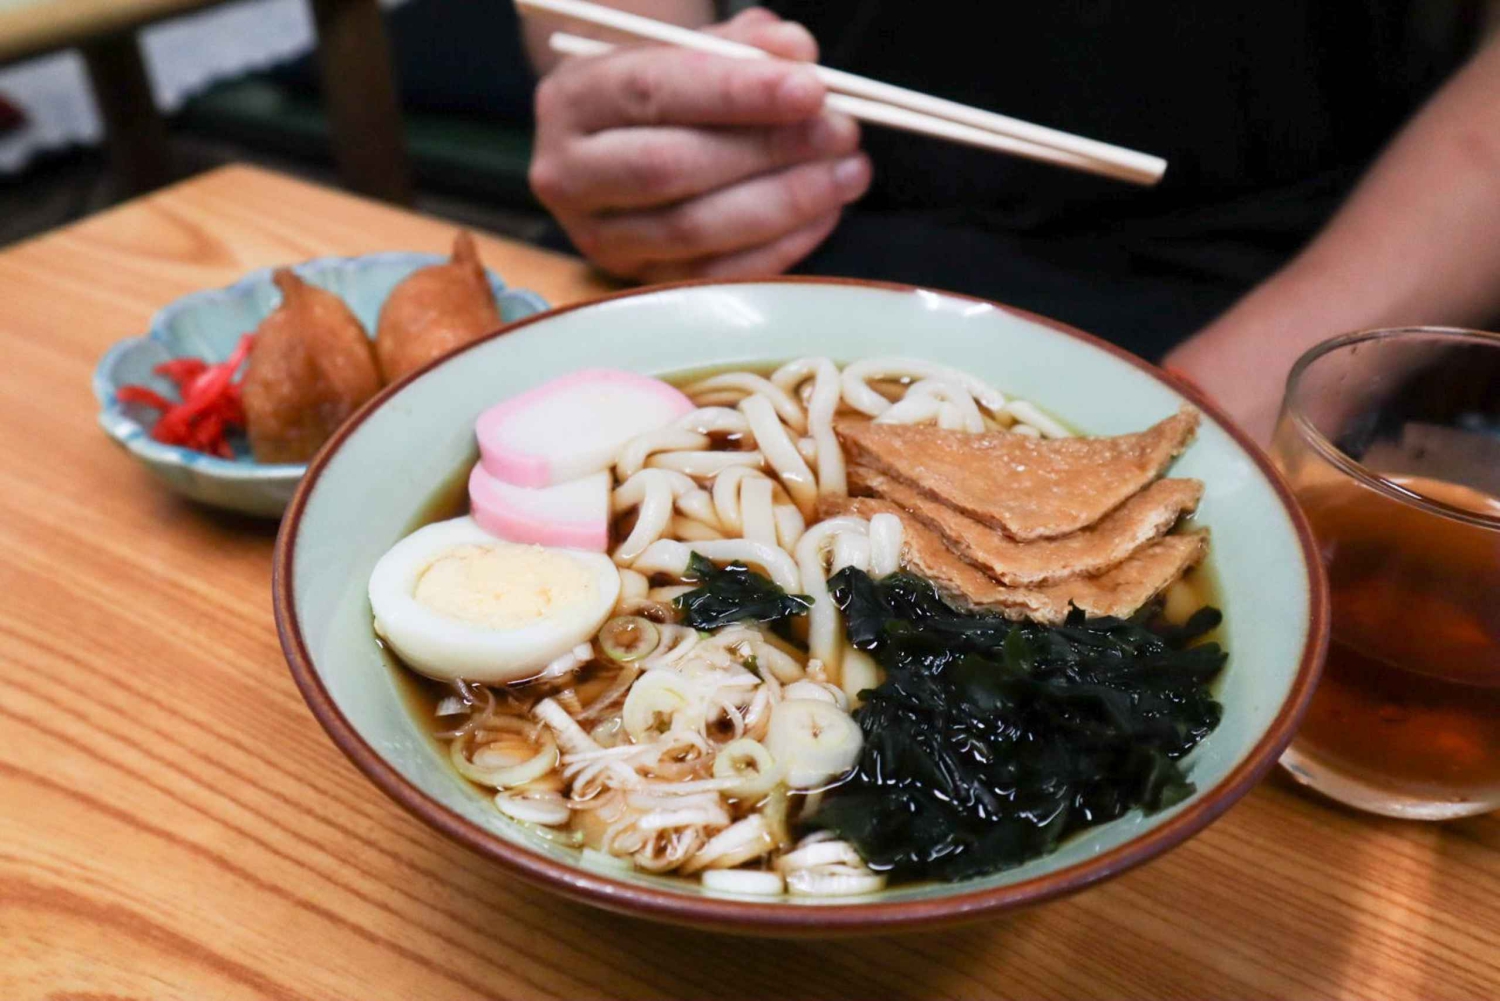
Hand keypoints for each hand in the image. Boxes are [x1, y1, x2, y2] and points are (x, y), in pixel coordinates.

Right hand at [528, 7, 869, 281]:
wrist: (621, 143)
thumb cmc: (667, 90)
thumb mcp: (695, 48)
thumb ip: (746, 43)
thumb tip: (798, 55)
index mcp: (574, 100)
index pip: (653, 92)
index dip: (736, 93)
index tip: (811, 90)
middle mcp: (570, 174)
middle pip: (671, 168)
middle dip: (768, 151)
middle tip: (841, 132)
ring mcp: (600, 238)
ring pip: (695, 230)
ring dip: (786, 202)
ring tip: (848, 172)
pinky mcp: (640, 282)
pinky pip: (716, 273)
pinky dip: (780, 245)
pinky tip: (824, 212)